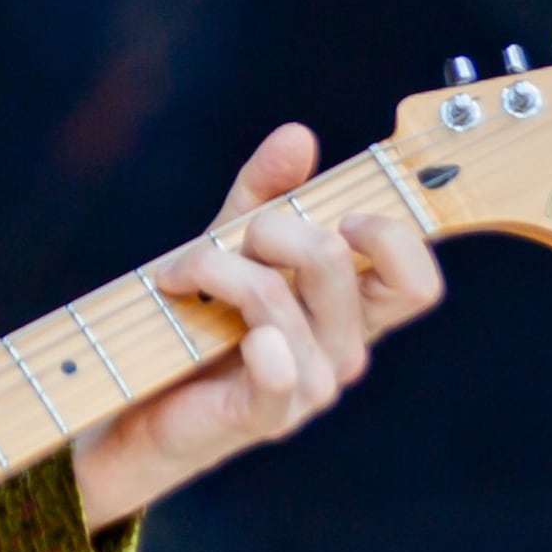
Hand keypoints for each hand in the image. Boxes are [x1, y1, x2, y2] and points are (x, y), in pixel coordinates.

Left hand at [70, 124, 443, 529]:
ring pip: (281, 304)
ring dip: (218, 269)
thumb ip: (265, 191)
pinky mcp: (265, 416)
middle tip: (232, 236)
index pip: (414, 282)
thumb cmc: (194, 326)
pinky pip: (279, 373)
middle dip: (275, 228)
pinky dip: (258, 342)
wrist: (137, 408)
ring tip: (177, 273)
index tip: (338, 215)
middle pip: (339, 267)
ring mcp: (308, 388)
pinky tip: (222, 325)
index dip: (389, 237)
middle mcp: (341, 350)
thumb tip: (297, 136)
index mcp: (349, 310)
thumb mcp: (229, 243)